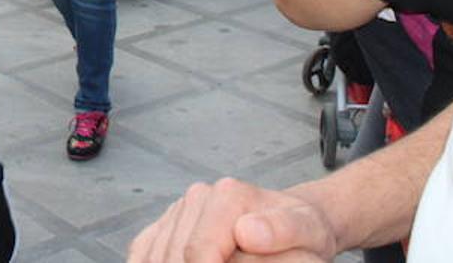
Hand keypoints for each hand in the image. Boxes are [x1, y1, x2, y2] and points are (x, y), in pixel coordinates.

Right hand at [127, 178, 338, 261]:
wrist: (292, 222)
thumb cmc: (301, 231)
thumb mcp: (308, 231)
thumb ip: (283, 230)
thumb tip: (247, 232)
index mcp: (228, 196)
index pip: (197, 253)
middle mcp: (198, 197)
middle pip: (173, 257)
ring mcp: (179, 209)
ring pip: (154, 256)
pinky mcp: (167, 223)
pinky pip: (143, 251)